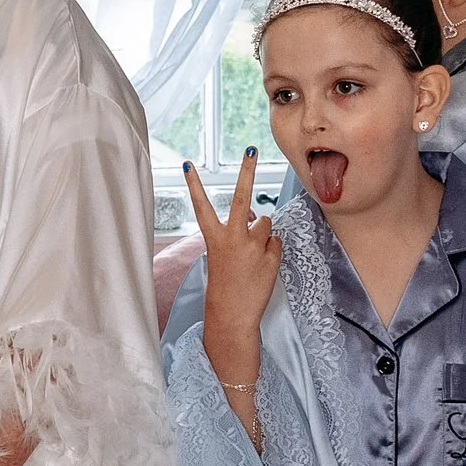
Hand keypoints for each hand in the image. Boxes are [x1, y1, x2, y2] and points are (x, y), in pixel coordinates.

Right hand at [184, 148, 279, 345]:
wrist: (233, 316)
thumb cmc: (225, 287)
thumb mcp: (224, 257)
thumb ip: (239, 234)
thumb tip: (259, 218)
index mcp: (215, 239)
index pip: (202, 206)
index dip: (194, 185)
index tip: (188, 165)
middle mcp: (234, 237)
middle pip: (243, 197)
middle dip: (247, 171)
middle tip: (251, 148)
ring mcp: (255, 245)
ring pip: (266, 224)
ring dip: (263, 235)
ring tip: (253, 257)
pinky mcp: (272, 255)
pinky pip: (276, 243)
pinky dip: (272, 251)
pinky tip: (262, 266)